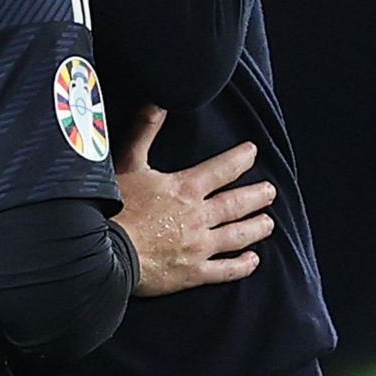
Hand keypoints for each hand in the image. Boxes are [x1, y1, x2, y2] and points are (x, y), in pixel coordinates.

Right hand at [111, 105, 274, 295]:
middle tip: (270, 191)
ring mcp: (199, 246)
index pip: (221, 169)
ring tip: (269, 222)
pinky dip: (242, 265)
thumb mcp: (128, 162)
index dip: (240, 159)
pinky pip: (225, 270)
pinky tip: (252, 260)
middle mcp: (199, 216)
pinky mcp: (193, 272)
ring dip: (256, 227)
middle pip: (236, 204)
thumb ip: (144, 132)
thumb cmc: (115, 206)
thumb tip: (157, 103)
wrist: (105, 250)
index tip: (253, 152)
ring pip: (237, 235)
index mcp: (185, 188)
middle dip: (256, 196)